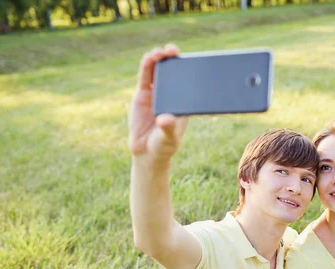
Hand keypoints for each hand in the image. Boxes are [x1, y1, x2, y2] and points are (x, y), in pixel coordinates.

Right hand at [128, 44, 188, 159]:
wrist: (146, 152)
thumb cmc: (164, 145)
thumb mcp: (168, 138)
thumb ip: (168, 128)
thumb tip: (164, 119)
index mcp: (183, 102)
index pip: (188, 82)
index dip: (189, 68)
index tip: (192, 59)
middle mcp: (171, 94)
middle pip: (173, 72)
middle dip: (173, 59)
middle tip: (173, 50)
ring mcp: (157, 92)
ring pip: (158, 71)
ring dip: (159, 59)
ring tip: (159, 52)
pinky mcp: (143, 94)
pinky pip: (145, 77)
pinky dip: (146, 67)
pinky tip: (148, 58)